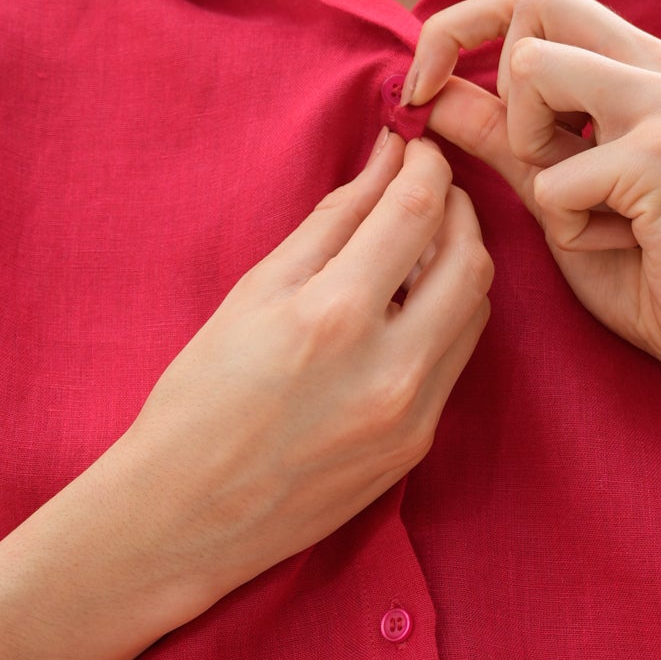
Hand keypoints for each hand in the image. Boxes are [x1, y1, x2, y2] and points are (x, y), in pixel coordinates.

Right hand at [116, 129, 492, 604]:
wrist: (184, 513)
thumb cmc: (199, 398)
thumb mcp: (253, 294)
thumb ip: (331, 223)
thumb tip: (384, 160)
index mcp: (333, 316)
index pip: (416, 210)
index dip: (425, 164)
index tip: (416, 146)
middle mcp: (388, 368)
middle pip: (470, 258)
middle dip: (457, 206)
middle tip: (427, 185)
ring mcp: (412, 415)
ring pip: (476, 311)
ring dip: (460, 262)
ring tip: (417, 243)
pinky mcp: (417, 446)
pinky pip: (456, 360)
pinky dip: (445, 317)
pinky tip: (406, 307)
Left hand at [404, 0, 660, 428]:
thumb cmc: (647, 267)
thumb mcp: (555, 189)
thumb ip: (498, 134)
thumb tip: (426, 91)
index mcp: (641, 61)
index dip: (458, 27)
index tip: (421, 88)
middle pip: (532, 2)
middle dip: (501, 88)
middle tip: (539, 163)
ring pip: (533, 69)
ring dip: (531, 152)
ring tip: (585, 206)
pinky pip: (553, 176)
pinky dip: (568, 226)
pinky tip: (622, 245)